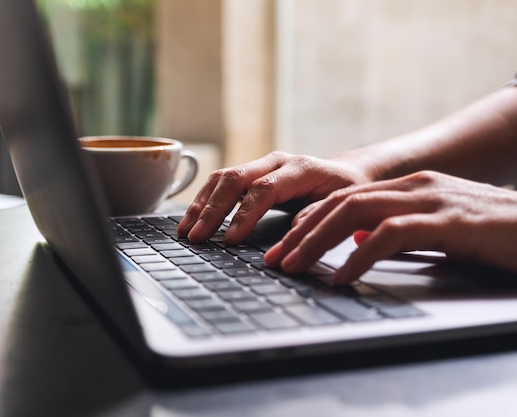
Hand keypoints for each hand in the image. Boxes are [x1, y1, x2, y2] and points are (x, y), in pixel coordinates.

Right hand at [177, 151, 369, 243]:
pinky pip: (221, 183)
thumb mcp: (342, 204)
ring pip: (222, 178)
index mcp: (299, 168)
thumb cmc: (346, 192)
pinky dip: (204, 201)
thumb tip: (295, 230)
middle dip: (212, 209)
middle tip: (196, 236)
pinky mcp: (251, 174)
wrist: (347, 173)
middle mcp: (275, 162)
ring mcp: (260, 165)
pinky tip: (193, 219)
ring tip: (185, 231)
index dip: (244, 215)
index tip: (229, 240)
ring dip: (201, 205)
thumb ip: (318, 214)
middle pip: (235, 179)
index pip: (263, 189)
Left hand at [265, 170, 516, 283]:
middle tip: (274, 258)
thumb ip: (396, 231)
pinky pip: (391, 235)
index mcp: (407, 187)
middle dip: (300, 231)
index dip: (308, 222)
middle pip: (340, 203)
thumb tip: (359, 242)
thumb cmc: (492, 234)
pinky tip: (341, 276)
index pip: (343, 199)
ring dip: (317, 240)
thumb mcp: (435, 229)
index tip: (283, 246)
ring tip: (293, 266)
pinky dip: (360, 256)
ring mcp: (431, 200)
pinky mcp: (449, 221)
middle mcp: (413, 187)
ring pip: (355, 212)